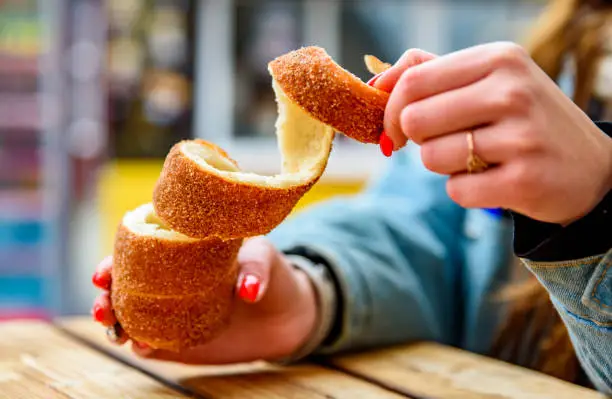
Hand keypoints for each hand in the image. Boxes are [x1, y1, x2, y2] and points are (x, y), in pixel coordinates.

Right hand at [91, 236, 316, 363]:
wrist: (283, 316)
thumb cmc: (271, 274)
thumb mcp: (265, 259)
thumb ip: (255, 271)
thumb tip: (247, 291)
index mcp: (180, 249)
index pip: (138, 250)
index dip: (115, 259)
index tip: (103, 273)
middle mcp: (168, 279)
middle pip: (124, 285)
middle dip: (106, 296)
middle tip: (103, 307)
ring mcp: (171, 311)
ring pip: (130, 316)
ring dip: (115, 323)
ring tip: (115, 330)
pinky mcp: (179, 340)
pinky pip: (152, 343)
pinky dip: (142, 345)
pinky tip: (142, 346)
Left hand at [375, 42, 611, 224]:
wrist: (591, 169)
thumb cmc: (523, 121)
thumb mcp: (489, 81)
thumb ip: (431, 73)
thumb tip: (376, 81)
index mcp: (499, 59)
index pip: (413, 81)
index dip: (391, 110)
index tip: (394, 128)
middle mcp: (512, 91)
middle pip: (415, 120)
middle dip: (419, 140)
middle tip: (447, 143)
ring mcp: (522, 136)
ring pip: (432, 158)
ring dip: (444, 167)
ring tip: (479, 160)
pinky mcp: (524, 180)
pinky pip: (456, 191)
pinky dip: (465, 191)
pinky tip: (494, 181)